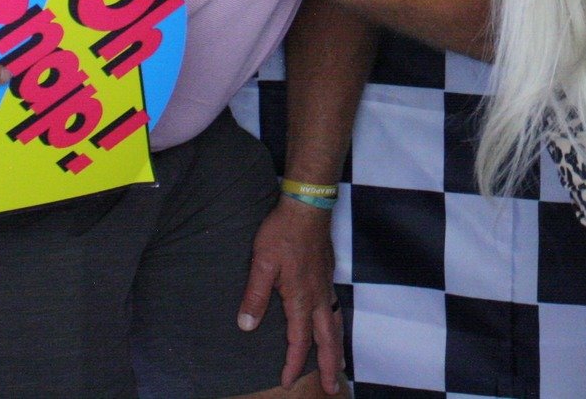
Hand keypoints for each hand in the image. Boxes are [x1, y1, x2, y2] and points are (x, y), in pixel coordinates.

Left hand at [240, 194, 343, 394]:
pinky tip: (331, 325)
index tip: (287, 381)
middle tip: (334, 387)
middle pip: (328, 338)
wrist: (307, 205)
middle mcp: (318, 295)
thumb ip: (255, 296)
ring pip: (335, 323)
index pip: (299, 339)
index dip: (293, 362)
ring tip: (338, 364)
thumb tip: (247, 326)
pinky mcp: (327, 273)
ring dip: (336, 347)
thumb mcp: (262, 263)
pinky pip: (335, 308)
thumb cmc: (282, 232)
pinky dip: (335, 325)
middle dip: (330, 364)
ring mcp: (326, 283)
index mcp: (301, 297)